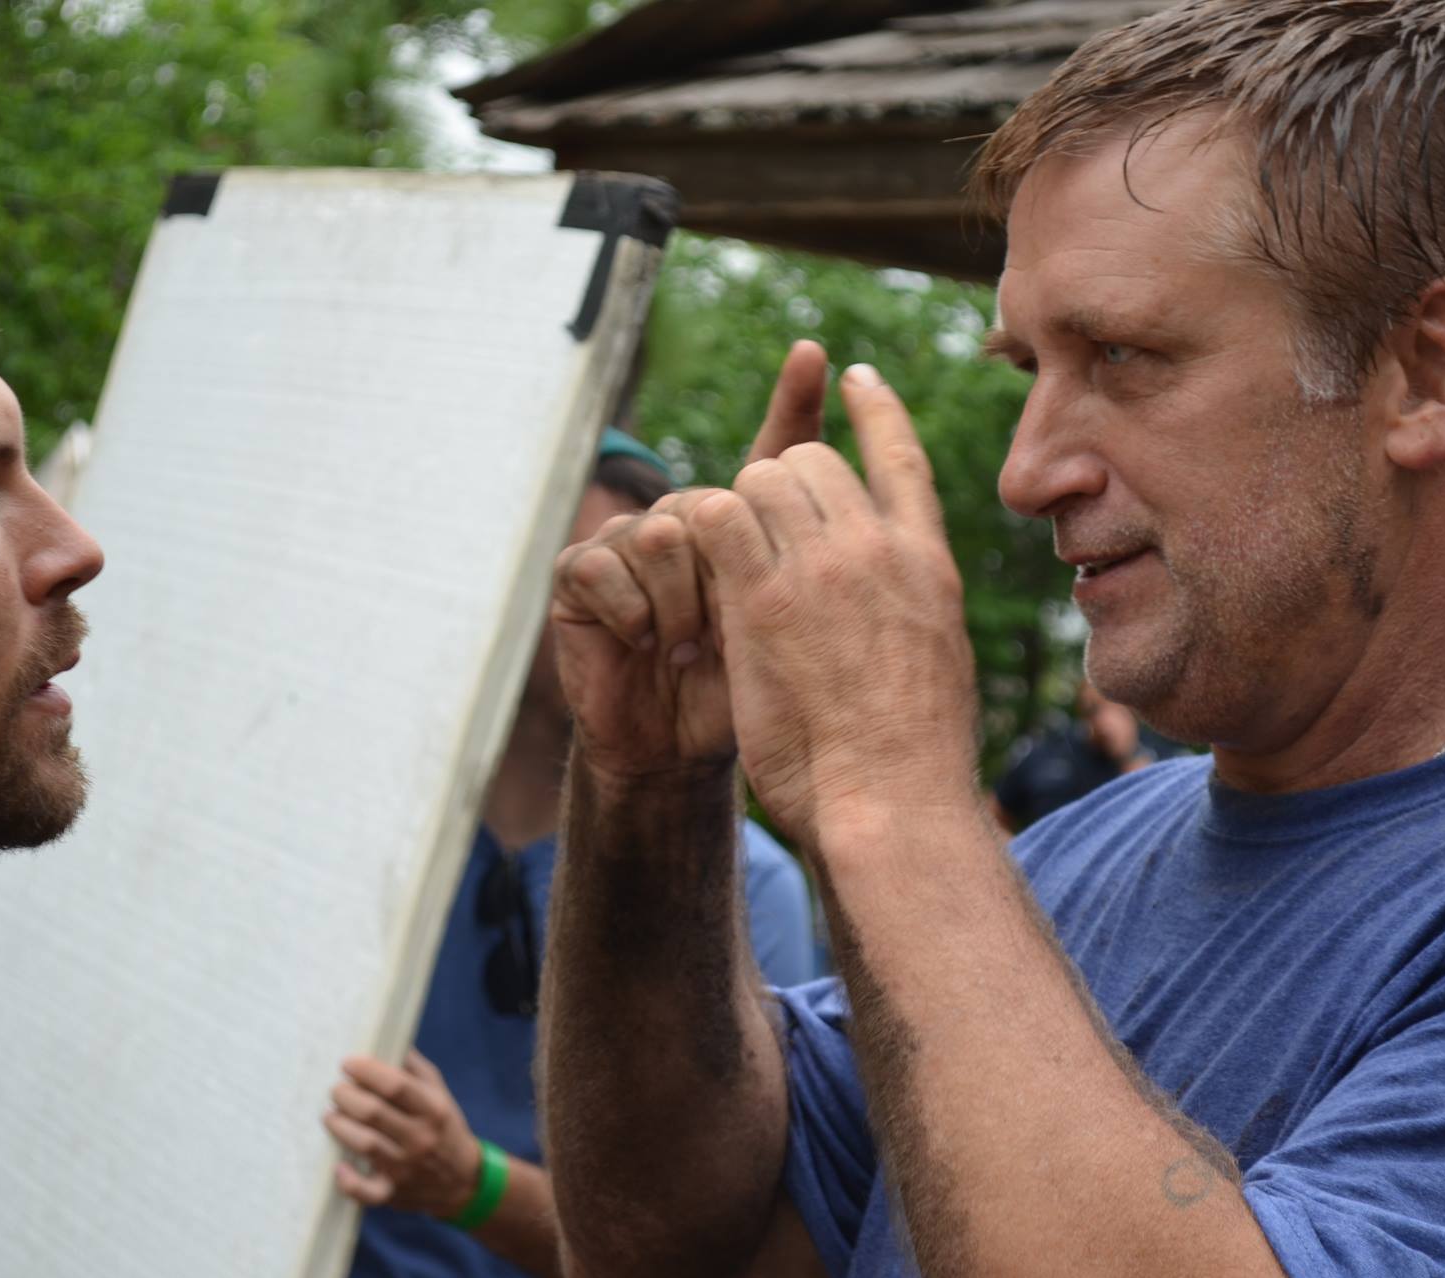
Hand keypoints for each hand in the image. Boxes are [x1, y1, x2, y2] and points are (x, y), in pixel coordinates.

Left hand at [325, 1050, 483, 1218]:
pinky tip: (339, 1166)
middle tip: (336, 1090)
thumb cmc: (443, 1127)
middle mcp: (420, 1137)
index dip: (367, 1071)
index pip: (396, 1085)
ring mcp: (405, 1167)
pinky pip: (366, 1192)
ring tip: (331, 1115)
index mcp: (432, 1109)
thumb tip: (384, 1040)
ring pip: (365, 1144)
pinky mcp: (393, 1192)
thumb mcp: (439, 1092)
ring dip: (340, 1126)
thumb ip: (414, 1067)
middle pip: (373, 1113)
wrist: (463, 1180)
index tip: (347, 1063)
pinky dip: (349, 1182)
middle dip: (346, 1096)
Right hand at [548, 342, 830, 784]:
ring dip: (680, 600)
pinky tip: (648, 647)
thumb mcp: (797, 631)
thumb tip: (865, 509)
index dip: (795, 400)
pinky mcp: (580, 577)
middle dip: (724, 565)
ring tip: (688, 649)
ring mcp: (630, 543)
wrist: (679, 757)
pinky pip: (605, 563)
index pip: (777, 451)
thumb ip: (820, 570)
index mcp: (747, 531)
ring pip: (662, 530)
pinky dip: (633, 610)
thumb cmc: (745, 699)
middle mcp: (688, 521)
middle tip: (726, 630)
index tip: (819, 354)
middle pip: (713, 499)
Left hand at [677, 362, 980, 844]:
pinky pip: (715, 518)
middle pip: (811, 461)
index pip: (902, 455)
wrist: (893, 802)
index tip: (856, 376)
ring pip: (758, 480)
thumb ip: (915, 617)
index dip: (875, 408)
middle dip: (775, 485)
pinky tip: (692, 567)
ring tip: (722, 565)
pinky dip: (695, 533)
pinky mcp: (762, 596)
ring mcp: (822, 567)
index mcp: (929, 564)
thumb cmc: (912, 765)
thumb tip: (902, 616)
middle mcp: (879, 548)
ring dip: (732, 511)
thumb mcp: (937, 665)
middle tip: (752, 537)